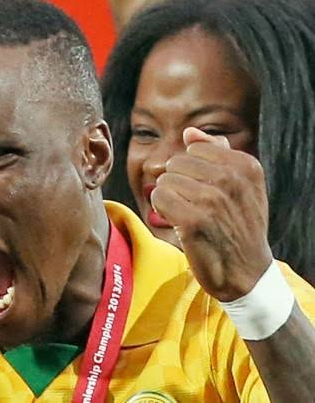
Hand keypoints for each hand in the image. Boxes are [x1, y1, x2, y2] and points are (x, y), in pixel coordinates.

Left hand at [150, 127, 272, 301]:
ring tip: (187, 215)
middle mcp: (232, 179)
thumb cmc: (238, 226)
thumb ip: (216, 154)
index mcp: (246, 165)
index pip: (194, 149)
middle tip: (194, 206)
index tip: (205, 191)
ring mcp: (213, 199)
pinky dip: (161, 210)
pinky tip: (176, 222)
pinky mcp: (194, 220)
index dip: (191, 171)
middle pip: (176, 163)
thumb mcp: (241, 186)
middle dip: (178, 184)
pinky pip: (159, 197)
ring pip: (165, 180)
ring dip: (169, 198)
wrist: (246, 272)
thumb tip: (189, 132)